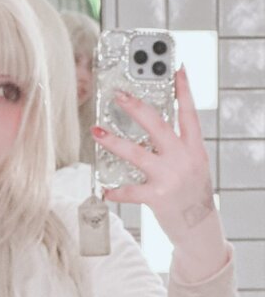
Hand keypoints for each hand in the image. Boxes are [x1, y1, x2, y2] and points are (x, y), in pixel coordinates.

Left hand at [91, 66, 217, 249]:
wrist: (200, 228)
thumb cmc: (191, 193)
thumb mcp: (193, 165)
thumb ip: (176, 146)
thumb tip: (149, 128)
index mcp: (194, 148)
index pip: (189, 112)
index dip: (183, 89)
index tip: (176, 68)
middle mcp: (183, 158)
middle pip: (157, 125)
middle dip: (136, 107)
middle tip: (118, 95)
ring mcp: (170, 176)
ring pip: (136, 152)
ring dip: (113, 141)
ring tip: (96, 131)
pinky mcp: (157, 196)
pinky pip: (129, 190)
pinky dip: (115, 190)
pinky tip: (105, 189)